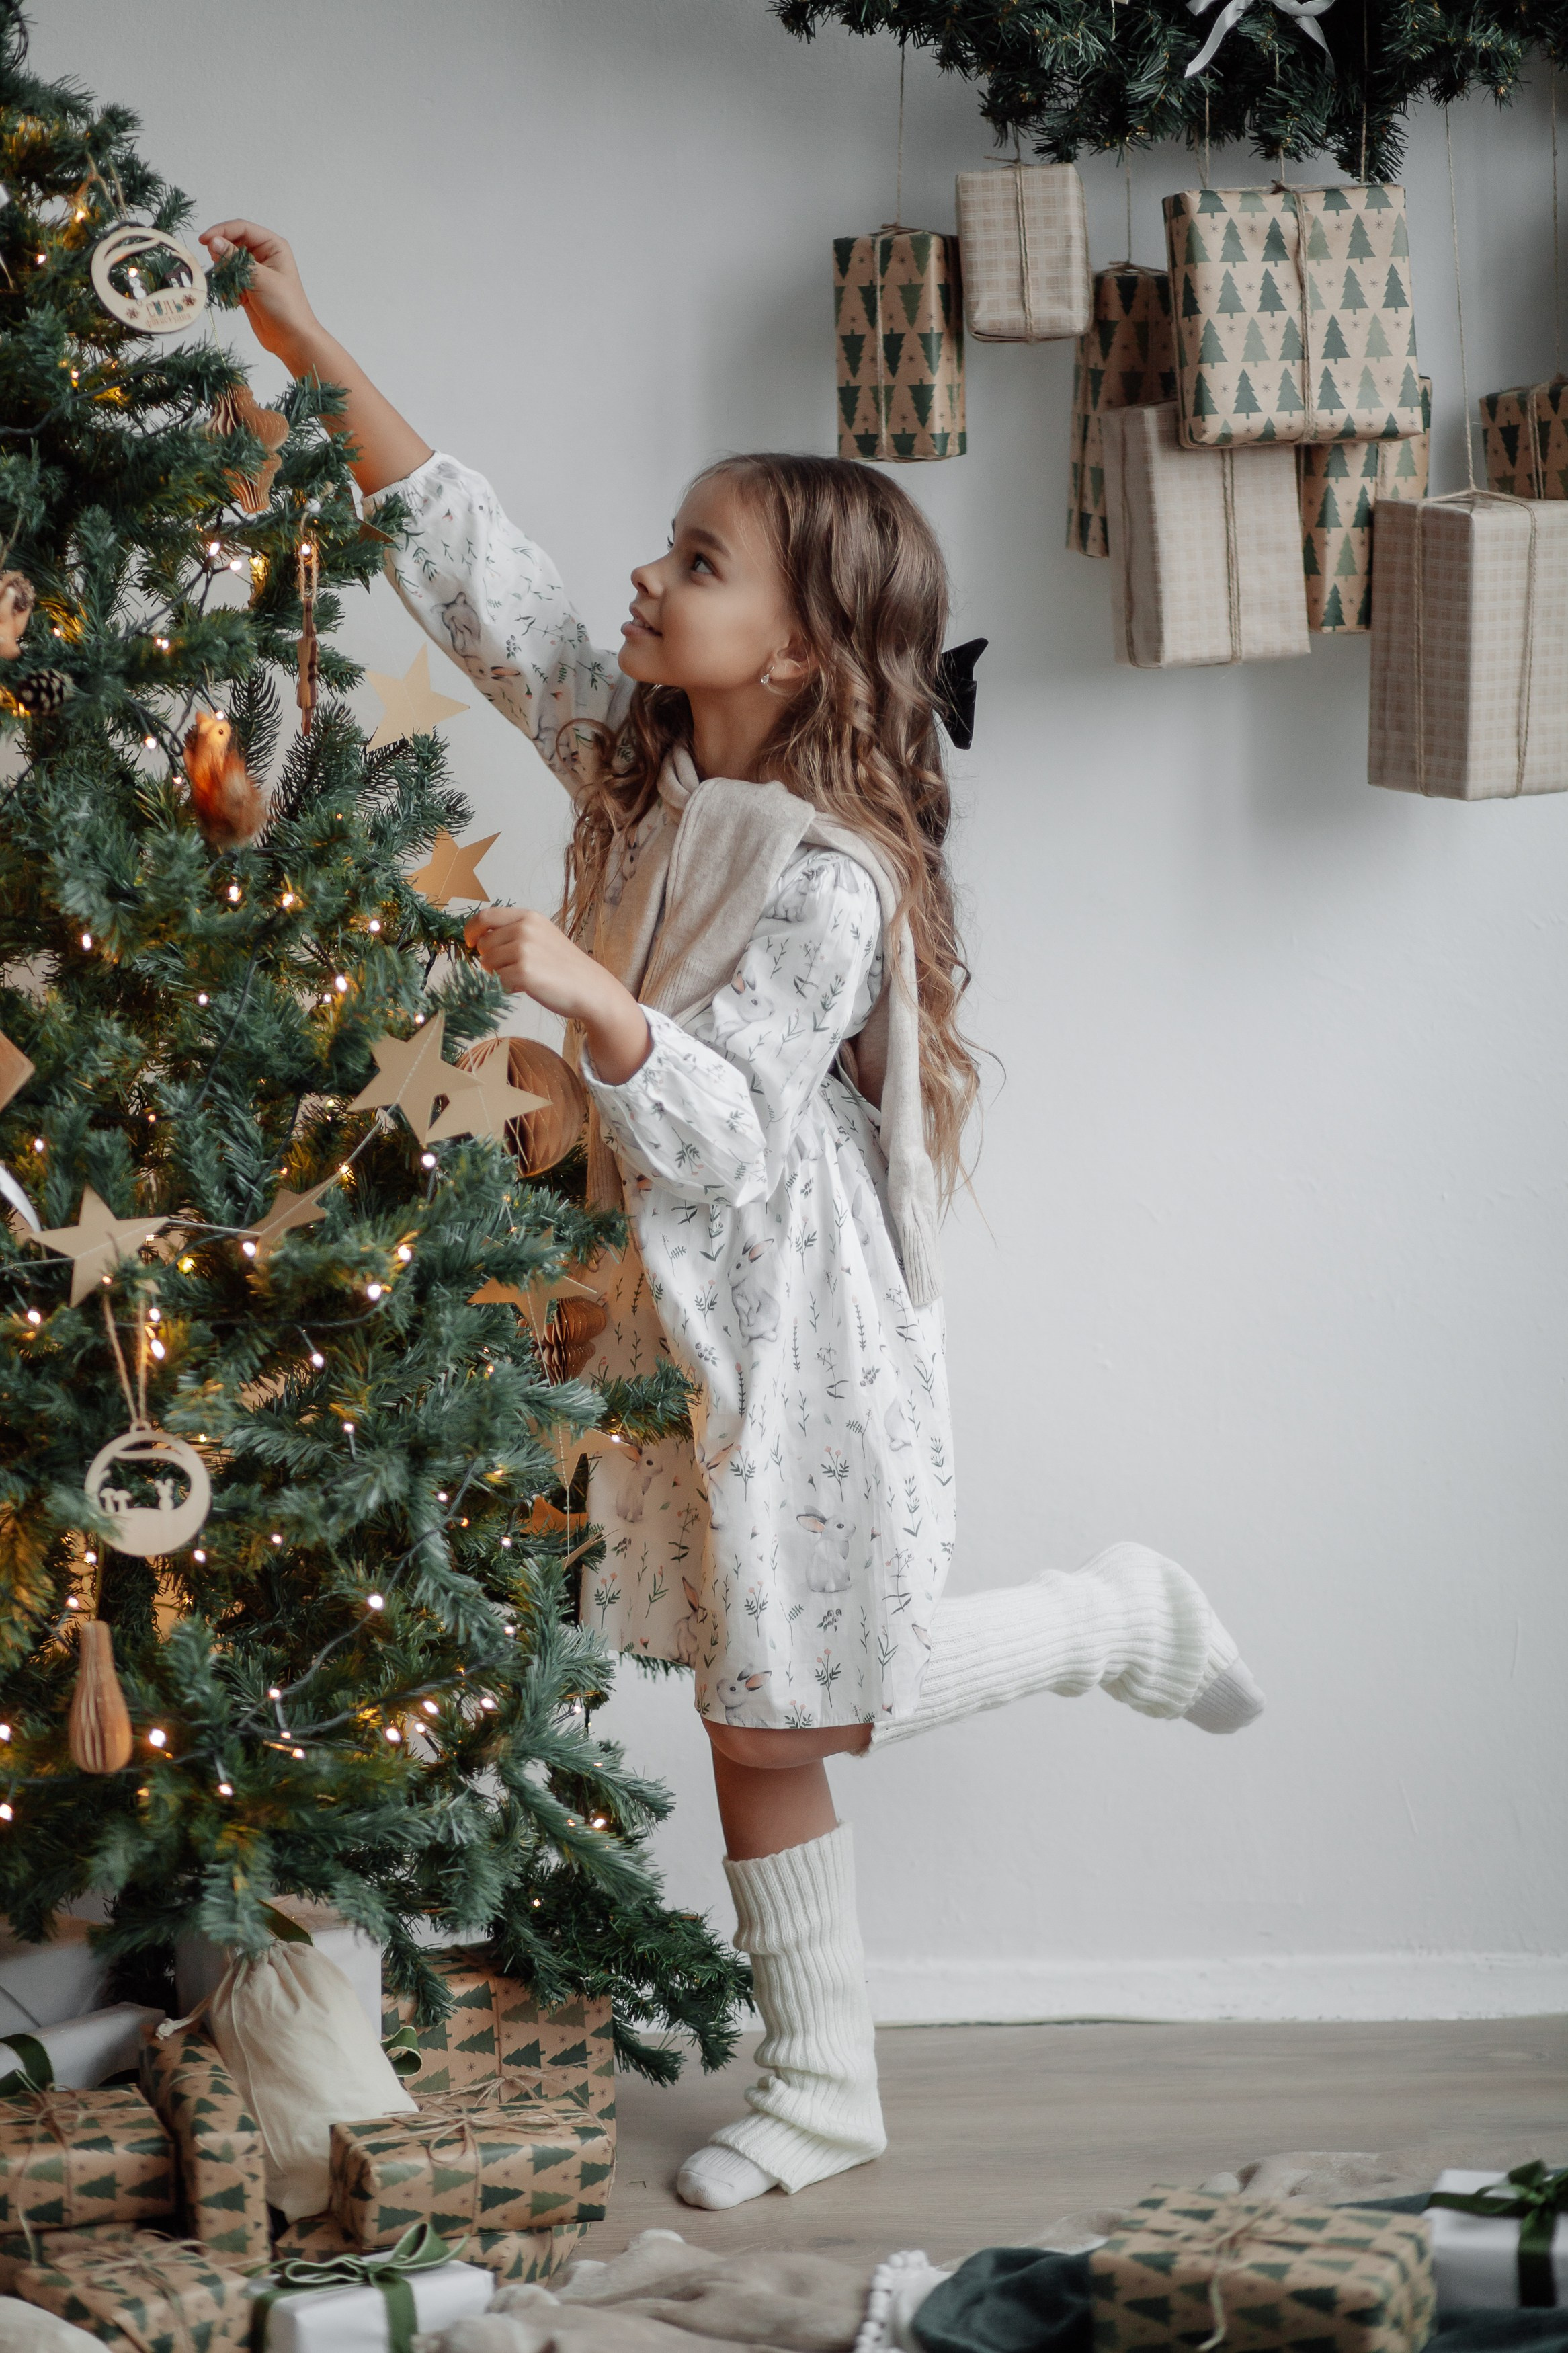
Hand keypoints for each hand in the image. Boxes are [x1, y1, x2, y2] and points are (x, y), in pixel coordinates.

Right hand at [199, 220, 321, 374]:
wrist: (291, 339)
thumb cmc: (285, 306)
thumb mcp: (259, 278)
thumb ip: (235, 259)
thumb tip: (213, 241)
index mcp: (273, 246)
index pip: (242, 228)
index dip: (221, 231)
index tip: (204, 241)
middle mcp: (263, 255)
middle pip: (232, 243)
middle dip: (222, 254)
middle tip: (218, 267)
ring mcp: (255, 272)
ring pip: (228, 262)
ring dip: (224, 274)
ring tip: (232, 288)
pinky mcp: (247, 287)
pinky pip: (229, 279)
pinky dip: (227, 288)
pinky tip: (236, 300)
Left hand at [465, 906, 651, 1083]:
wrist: (591, 989)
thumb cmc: (566, 967)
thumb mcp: (542, 937)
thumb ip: (515, 933)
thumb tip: (480, 941)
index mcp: (529, 917)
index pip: (485, 916)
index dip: (472, 930)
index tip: (470, 943)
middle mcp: (525, 929)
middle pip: (484, 944)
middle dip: (489, 960)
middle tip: (508, 970)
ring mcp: (524, 950)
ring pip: (487, 963)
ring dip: (498, 975)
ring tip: (522, 978)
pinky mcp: (524, 972)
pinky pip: (497, 981)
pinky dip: (506, 988)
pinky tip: (524, 987)